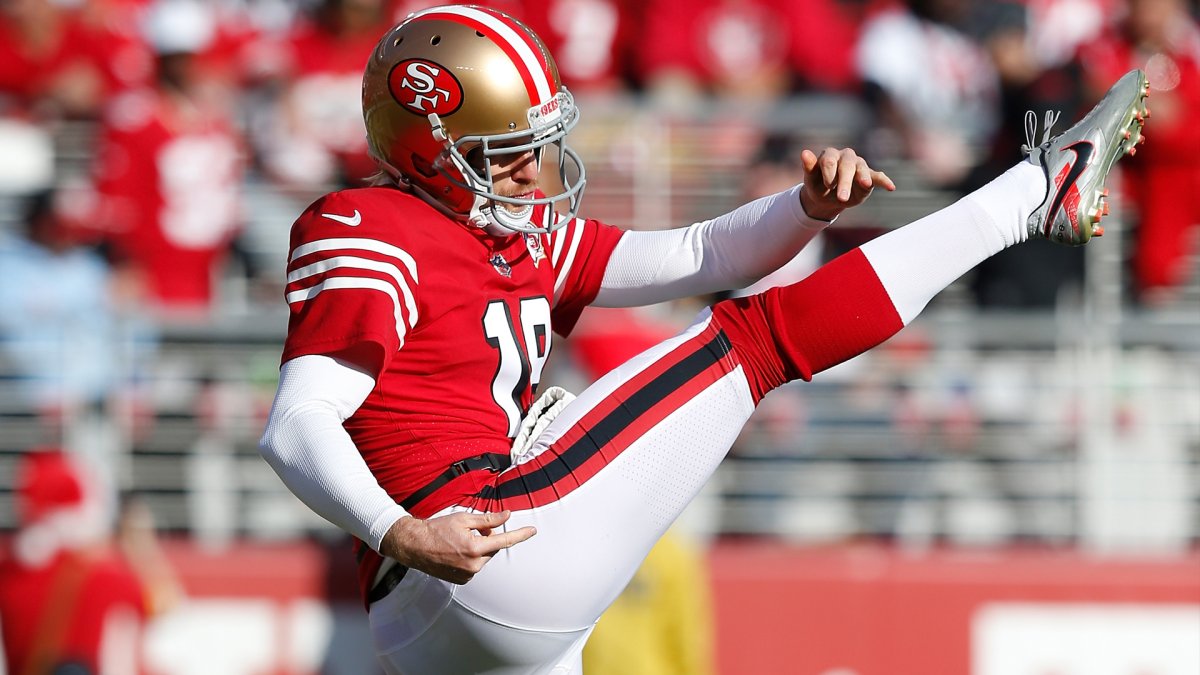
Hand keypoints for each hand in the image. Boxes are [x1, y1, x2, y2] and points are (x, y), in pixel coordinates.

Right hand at [379, 510, 535, 584]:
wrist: (414, 545)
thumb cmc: (436, 530)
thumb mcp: (463, 519)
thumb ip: (488, 520)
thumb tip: (506, 515)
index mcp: (475, 548)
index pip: (504, 541)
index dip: (520, 535)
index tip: (532, 531)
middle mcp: (473, 565)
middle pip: (492, 548)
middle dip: (488, 538)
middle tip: (472, 530)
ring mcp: (467, 575)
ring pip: (483, 558)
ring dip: (478, 548)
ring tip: (459, 541)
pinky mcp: (461, 580)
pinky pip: (474, 566)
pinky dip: (471, 558)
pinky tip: (456, 552)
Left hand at [799, 147, 895, 220]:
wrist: (826, 198)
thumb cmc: (817, 186)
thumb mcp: (810, 180)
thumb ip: (809, 167)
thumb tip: (804, 152)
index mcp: (830, 155)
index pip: (830, 160)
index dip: (829, 173)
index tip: (828, 186)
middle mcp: (845, 157)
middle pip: (847, 165)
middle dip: (844, 182)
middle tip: (841, 198)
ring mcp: (859, 165)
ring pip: (861, 168)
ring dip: (863, 178)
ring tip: (865, 185)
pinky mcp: (869, 176)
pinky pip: (878, 176)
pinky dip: (884, 181)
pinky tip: (891, 187)